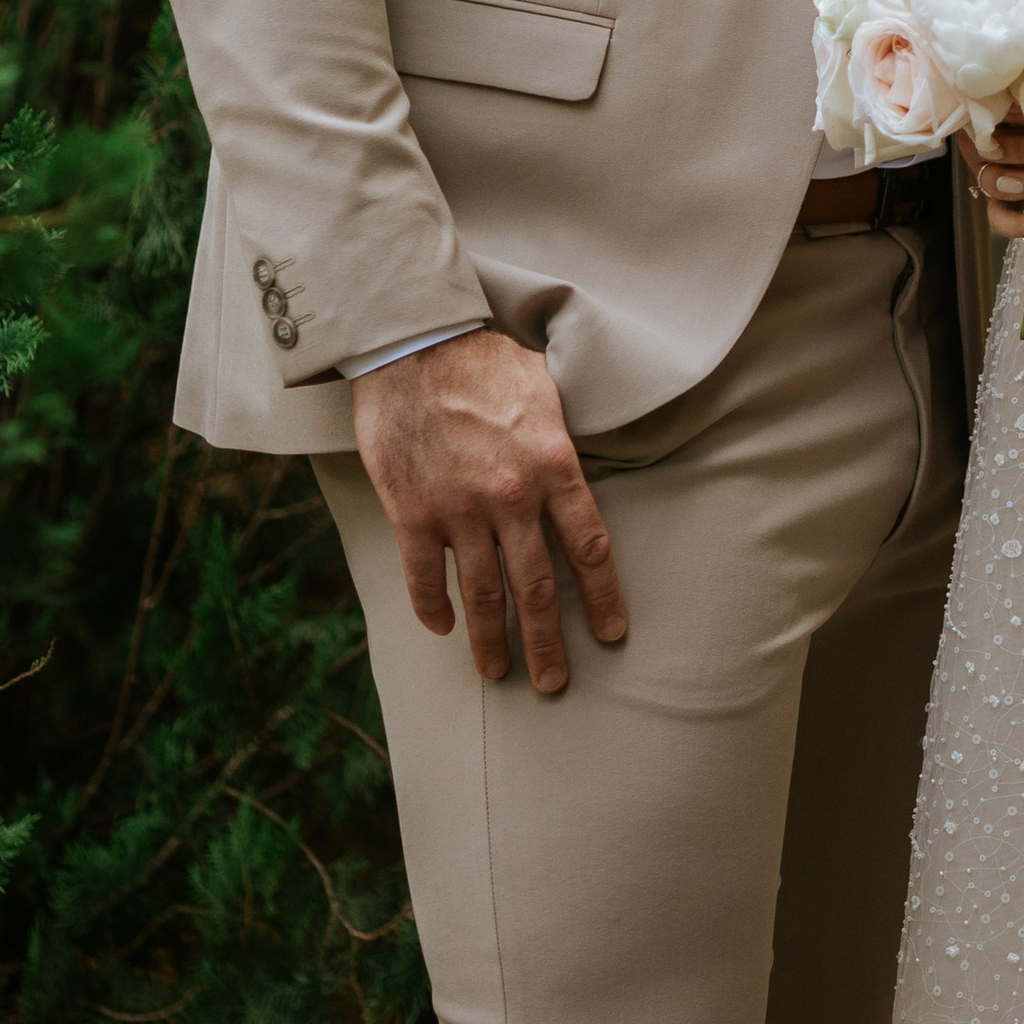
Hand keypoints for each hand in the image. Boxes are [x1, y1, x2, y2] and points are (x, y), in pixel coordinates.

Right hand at [350, 329, 627, 694]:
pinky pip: (426, 578)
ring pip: (483, 595)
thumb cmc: (483, 359)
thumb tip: (583, 462)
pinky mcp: (413, 512)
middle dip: (547, 643)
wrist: (413, 342)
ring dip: (492, 641)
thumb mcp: (545, 388)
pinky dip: (435, 609)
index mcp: (554, 465)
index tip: (610, 633)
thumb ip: (564, 437)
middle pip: (537, 588)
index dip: (602, 597)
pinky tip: (443, 627)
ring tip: (498, 673)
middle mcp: (512, 495)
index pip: (589, 547)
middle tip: (555, 682)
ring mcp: (460, 509)